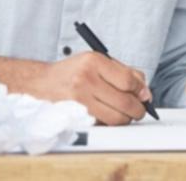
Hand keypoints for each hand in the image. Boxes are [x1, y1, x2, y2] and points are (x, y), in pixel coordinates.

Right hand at [0, 53, 152, 125]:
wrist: (40, 83)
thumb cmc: (72, 72)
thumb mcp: (96, 62)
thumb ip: (122, 72)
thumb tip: (144, 89)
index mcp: (94, 61)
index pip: (128, 79)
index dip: (141, 90)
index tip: (145, 95)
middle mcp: (86, 79)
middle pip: (125, 101)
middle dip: (138, 109)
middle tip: (140, 109)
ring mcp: (79, 98)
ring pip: (115, 117)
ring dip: (126, 119)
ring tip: (126, 114)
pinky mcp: (75, 114)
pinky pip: (102, 123)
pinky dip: (110, 122)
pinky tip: (108, 115)